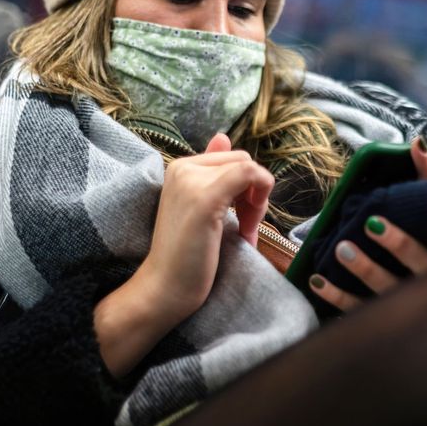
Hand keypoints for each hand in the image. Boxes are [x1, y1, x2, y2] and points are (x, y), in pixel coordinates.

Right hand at [143, 133, 273, 312]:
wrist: (164, 288)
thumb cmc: (187, 256)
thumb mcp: (204, 207)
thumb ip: (216, 173)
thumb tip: (223, 137)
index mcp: (180, 167)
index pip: (233, 159)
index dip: (246, 187)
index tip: (241, 218)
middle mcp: (182, 167)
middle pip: (244, 161)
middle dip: (254, 193)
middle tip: (244, 226)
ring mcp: (192, 181)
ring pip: (249, 168)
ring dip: (258, 201)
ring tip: (243, 231)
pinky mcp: (205, 198)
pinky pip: (249, 173)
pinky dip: (261, 195)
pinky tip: (247, 227)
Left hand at [310, 136, 426, 311]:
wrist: (415, 287)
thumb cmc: (416, 237)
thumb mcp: (423, 208)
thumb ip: (425, 175)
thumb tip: (418, 142)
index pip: (421, 255)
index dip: (399, 242)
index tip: (372, 221)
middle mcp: (415, 286)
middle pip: (398, 282)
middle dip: (373, 263)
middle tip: (347, 244)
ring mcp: (393, 304)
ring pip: (376, 298)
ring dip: (356, 275)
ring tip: (338, 251)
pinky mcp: (372, 316)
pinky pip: (353, 311)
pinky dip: (335, 296)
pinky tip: (317, 280)